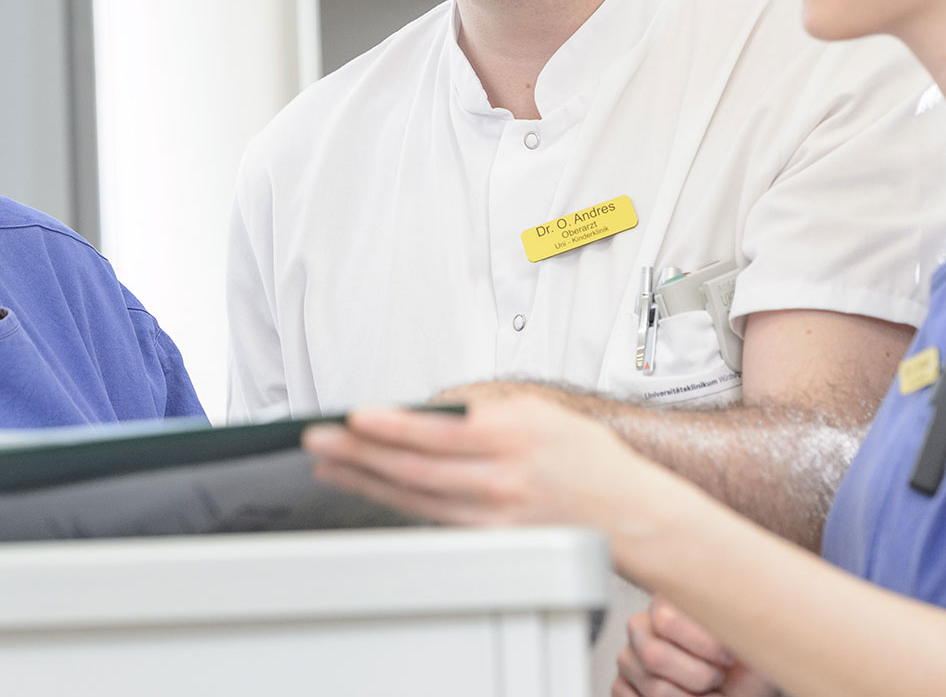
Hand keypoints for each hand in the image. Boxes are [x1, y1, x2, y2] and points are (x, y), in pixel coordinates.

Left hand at [302, 394, 655, 529]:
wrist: (625, 511)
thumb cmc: (584, 457)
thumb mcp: (539, 410)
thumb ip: (484, 407)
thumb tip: (430, 407)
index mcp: (512, 437)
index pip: (438, 433)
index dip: (391, 426)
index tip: (353, 417)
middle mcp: (501, 479)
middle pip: (415, 468)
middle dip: (360, 454)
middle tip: (319, 441)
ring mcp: (494, 515)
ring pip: (415, 499)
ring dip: (366, 481)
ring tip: (329, 465)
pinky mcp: (490, 539)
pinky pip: (432, 519)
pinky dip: (395, 504)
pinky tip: (370, 490)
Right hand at [615, 598, 777, 696]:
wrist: (741, 688)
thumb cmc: (744, 666)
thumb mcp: (749, 637)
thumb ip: (736, 617)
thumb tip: (740, 598)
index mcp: (668, 603)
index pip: (667, 620)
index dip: (704, 646)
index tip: (730, 657)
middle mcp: (641, 627)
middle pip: (654, 656)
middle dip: (698, 677)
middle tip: (717, 679)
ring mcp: (629, 659)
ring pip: (653, 688)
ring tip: (710, 694)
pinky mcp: (623, 687)